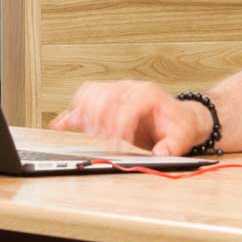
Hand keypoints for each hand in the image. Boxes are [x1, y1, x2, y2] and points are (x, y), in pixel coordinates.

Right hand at [51, 80, 212, 153]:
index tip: (117, 144)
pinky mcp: (107, 102)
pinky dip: (71, 113)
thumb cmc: (178, 126)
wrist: (179, 118)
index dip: (119, 126)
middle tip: (102, 139)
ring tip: (87, 132)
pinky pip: (83, 101)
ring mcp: (116, 92)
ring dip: (84, 113)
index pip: (125, 105)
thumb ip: (171, 146)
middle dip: (100, 119)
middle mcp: (129, 89)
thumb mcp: (181, 138)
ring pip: (89, 93)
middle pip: (103, 95)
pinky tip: (59, 124)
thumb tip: (161, 153)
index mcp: (147, 94)